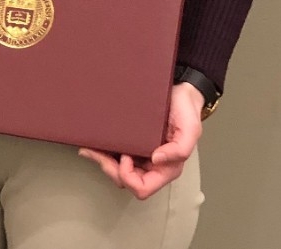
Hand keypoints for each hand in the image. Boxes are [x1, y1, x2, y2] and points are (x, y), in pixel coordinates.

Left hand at [78, 82, 204, 199]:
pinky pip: (114, 154)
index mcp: (166, 168)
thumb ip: (180, 150)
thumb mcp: (190, 130)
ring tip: (90, 148)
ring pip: (117, 170)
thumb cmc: (185, 110)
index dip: (129, 177)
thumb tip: (157, 160)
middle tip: (97, 152)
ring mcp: (140, 155)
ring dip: (102, 161)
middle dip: (109, 169)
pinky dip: (102, 150)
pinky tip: (93, 142)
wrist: (179, 91)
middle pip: (125, 181)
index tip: (125, 156)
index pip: (143, 188)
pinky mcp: (132, 142)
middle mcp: (152, 165)